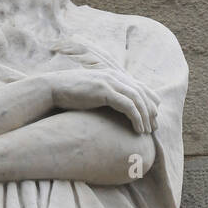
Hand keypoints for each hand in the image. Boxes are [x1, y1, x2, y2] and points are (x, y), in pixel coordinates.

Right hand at [44, 66, 159, 134]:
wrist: (52, 88)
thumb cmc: (68, 94)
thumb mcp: (90, 92)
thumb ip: (103, 95)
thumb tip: (109, 106)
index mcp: (112, 75)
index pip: (139, 86)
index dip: (149, 100)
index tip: (153, 115)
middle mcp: (114, 76)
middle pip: (142, 93)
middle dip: (150, 111)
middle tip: (154, 127)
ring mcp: (110, 83)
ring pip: (137, 100)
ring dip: (145, 117)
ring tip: (147, 132)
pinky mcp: (105, 92)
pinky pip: (128, 105)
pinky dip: (136, 117)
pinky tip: (138, 129)